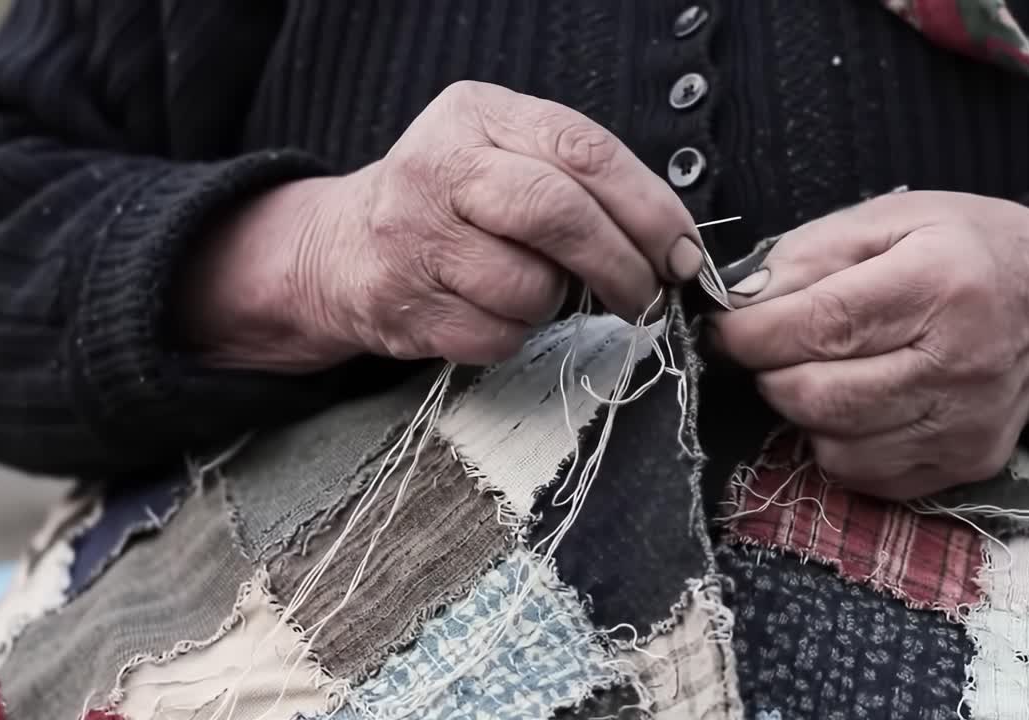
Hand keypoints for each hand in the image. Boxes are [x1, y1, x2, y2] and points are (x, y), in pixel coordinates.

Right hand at [181, 80, 703, 370]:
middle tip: (650, 296)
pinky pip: (498, 334)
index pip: (583, 150)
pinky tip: (495, 310)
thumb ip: (581, 179)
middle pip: (557, 214)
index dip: (649, 208)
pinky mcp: (403, 304)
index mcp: (478, 115)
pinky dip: (516, 334)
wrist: (344, 248)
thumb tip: (677, 248)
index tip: (684, 252)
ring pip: (531, 287)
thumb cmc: (455, 204)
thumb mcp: (507, 155)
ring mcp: (414, 238)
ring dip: (556, 302)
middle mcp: (440, 167)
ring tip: (538, 287)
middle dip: (622, 264)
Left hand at [710, 191, 1028, 498]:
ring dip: (804, 411)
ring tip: (823, 370)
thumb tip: (741, 304)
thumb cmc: (968, 249)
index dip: (752, 335)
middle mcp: (960, 363)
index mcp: (940, 284)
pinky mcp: (965, 465)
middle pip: (818, 396)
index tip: (726, 329)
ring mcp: (966, 424)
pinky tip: (858, 402)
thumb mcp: (893, 218)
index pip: (821, 327)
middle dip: (770, 373)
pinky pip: (865, 475)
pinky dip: (839, 443)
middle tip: (773, 348)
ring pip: (834, 446)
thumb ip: (810, 254)